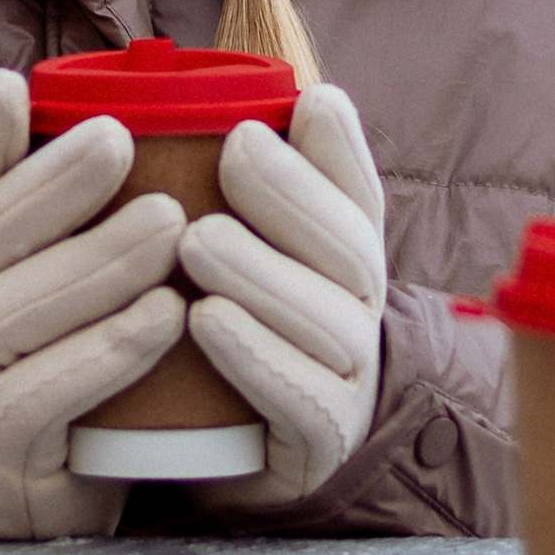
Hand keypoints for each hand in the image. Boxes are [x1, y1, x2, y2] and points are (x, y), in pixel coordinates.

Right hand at [0, 71, 185, 540]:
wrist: (40, 496)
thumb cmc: (69, 364)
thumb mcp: (63, 282)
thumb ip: (84, 212)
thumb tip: (140, 109)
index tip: (10, 84)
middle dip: (52, 184)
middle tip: (119, 138)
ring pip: (17, 313)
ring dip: (96, 262)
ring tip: (170, 222)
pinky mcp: (7, 443)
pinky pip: (48, 394)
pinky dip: (108, 351)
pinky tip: (168, 316)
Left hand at [179, 83, 387, 511]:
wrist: (241, 457)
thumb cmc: (239, 328)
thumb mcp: (250, 250)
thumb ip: (259, 182)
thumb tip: (279, 96)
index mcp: (346, 255)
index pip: (356, 195)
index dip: (330, 150)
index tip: (290, 106)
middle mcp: (359, 308)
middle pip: (344, 247)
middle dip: (291, 194)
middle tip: (233, 151)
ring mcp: (349, 377)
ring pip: (321, 319)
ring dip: (260, 272)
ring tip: (195, 241)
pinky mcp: (321, 439)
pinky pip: (297, 396)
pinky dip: (253, 355)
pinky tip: (204, 321)